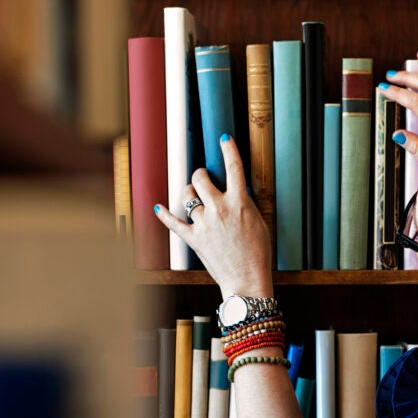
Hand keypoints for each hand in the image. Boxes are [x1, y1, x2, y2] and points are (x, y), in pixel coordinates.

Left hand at [154, 135, 273, 298]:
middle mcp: (219, 209)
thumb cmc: (258, 254)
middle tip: (203, 178)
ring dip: (189, 194)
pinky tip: (158, 207)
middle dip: (201, 175)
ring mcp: (204, 224)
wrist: (247, 279)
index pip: (234, 168)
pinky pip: (173, 223)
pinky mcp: (194, 239)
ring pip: (187, 197)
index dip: (229, 150)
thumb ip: (246, 205)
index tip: (224, 138)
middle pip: (201, 178)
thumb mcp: (259, 222)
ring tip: (193, 196)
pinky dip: (164, 215)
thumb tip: (237, 193)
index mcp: (239, 203)